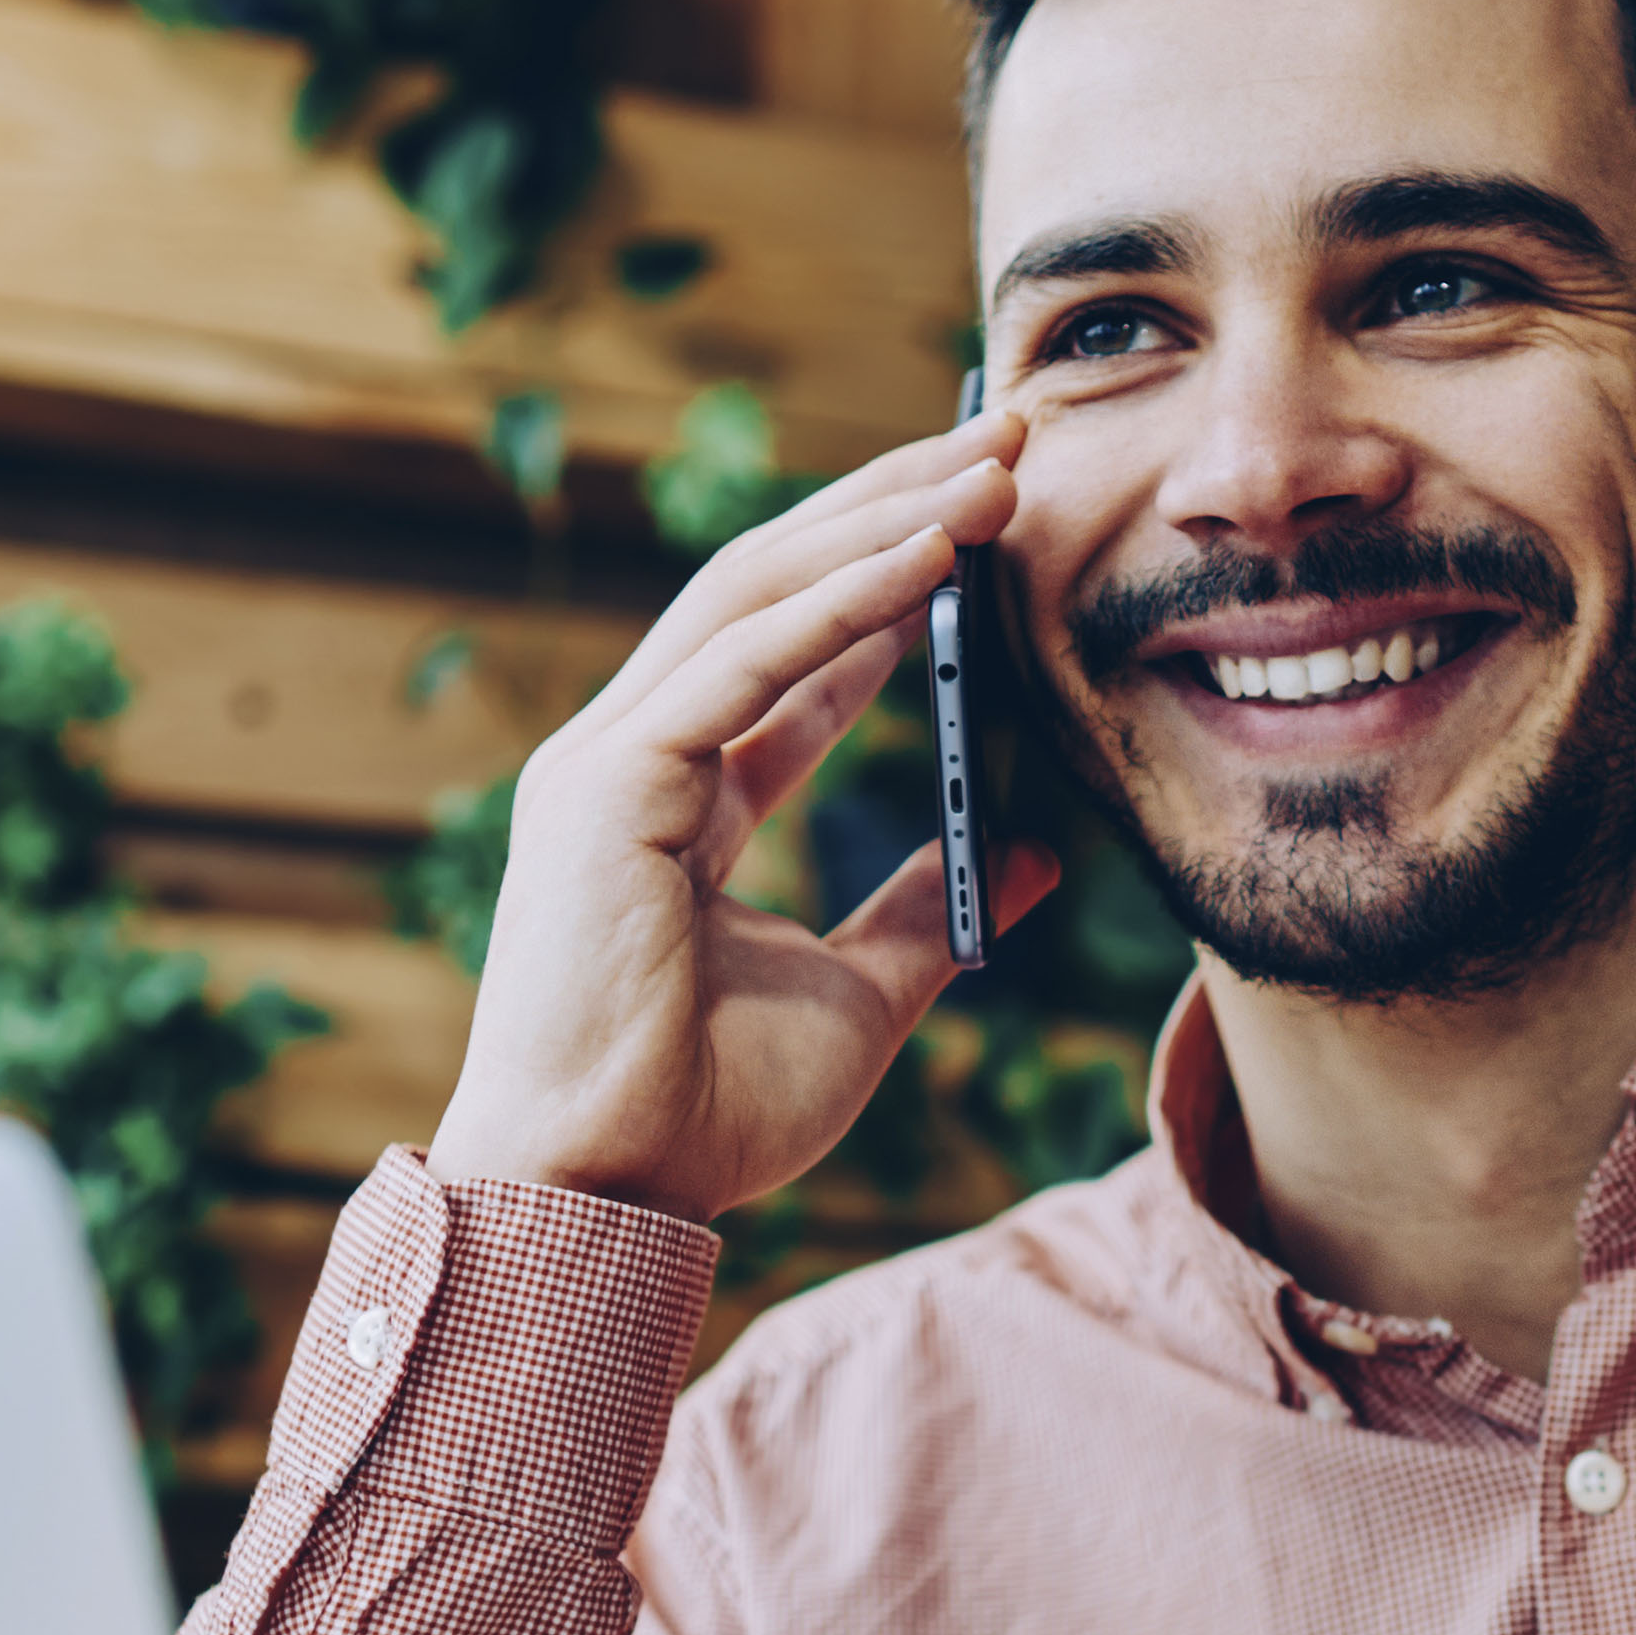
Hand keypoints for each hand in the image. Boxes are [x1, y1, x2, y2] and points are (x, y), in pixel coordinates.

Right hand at [428, 412, 1052, 1221]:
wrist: (604, 1194)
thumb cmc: (704, 1115)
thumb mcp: (860, 999)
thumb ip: (932, 912)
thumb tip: (1031, 851)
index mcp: (680, 798)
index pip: (797, 652)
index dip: (894, 580)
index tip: (991, 522)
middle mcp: (637, 756)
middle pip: (777, 588)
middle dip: (894, 505)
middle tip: (1009, 440)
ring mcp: (612, 760)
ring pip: (759, 594)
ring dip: (883, 520)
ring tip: (996, 465)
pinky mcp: (610, 783)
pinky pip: (747, 664)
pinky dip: (845, 603)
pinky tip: (933, 555)